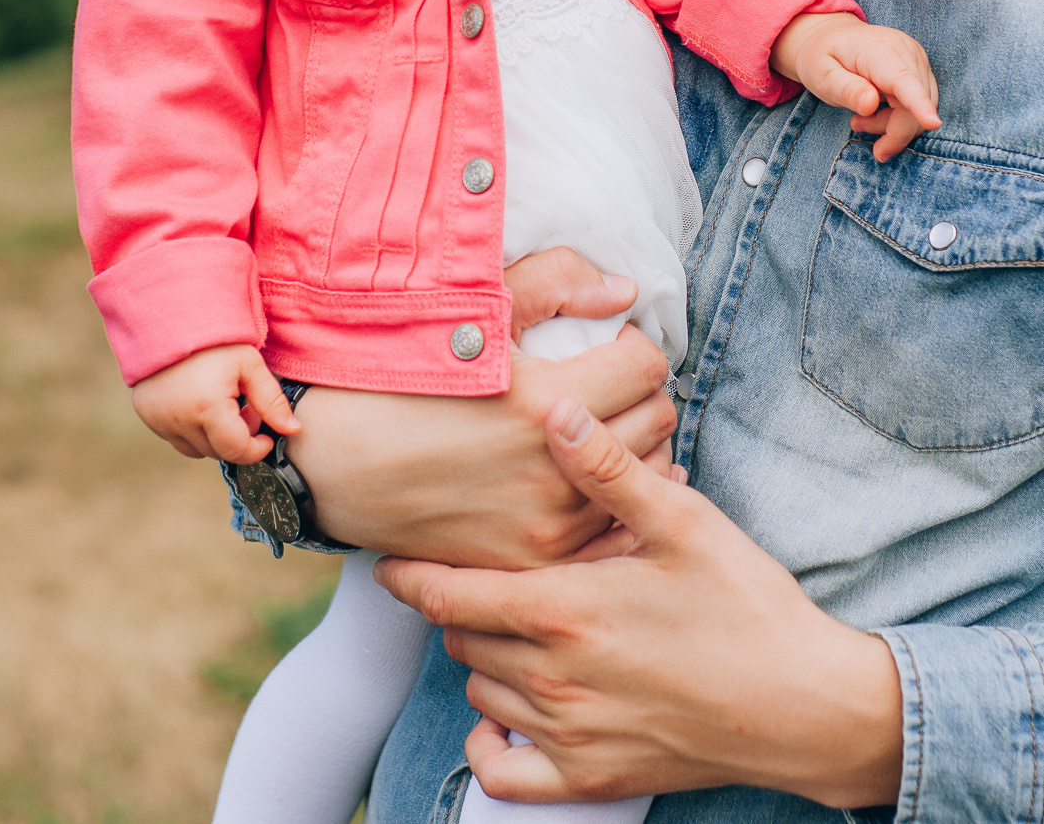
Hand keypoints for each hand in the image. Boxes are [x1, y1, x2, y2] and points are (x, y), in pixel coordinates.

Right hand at [131, 343, 298, 462]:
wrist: (170, 317)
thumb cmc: (214, 340)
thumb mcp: (250, 364)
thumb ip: (272, 400)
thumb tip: (293, 430)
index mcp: (207, 409)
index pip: (237, 450)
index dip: (257, 448)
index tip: (267, 436)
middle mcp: (179, 422)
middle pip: (218, 452)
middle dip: (239, 438)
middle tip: (246, 407)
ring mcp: (160, 421)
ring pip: (197, 449)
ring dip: (215, 437)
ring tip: (223, 403)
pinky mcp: (148, 416)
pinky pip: (177, 438)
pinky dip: (193, 430)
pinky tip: (201, 403)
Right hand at [288, 246, 675, 565]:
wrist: (328, 460)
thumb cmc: (392, 373)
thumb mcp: (467, 310)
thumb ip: (555, 284)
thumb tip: (624, 292)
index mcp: (543, 400)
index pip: (647, 367)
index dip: (632, 345)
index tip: (607, 345)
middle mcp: (554, 471)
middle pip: (657, 423)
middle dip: (640, 393)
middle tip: (607, 382)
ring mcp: (546, 528)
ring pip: (644, 483)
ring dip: (631, 449)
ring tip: (596, 429)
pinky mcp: (530, 564)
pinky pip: (613, 537)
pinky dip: (612, 505)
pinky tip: (588, 481)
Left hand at [376, 400, 903, 809]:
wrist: (805, 707)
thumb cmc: (746, 605)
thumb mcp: (685, 522)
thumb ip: (611, 470)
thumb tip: (558, 413)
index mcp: (566, 610)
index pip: (453, 594)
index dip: (411, 576)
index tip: (388, 559)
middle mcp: (555, 678)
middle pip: (462, 639)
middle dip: (457, 606)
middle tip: (473, 575)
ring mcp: (571, 735)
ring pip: (480, 692)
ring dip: (480, 658)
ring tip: (507, 625)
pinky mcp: (593, 780)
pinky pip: (505, 773)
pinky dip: (489, 744)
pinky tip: (503, 714)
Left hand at [771, 11, 939, 159]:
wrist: (830, 35)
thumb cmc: (822, 56)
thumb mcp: (821, 75)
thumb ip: (845, 89)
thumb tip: (870, 104)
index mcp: (875, 49)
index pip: (902, 78)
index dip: (918, 103)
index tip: (933, 123)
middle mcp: (904, 50)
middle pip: (915, 103)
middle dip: (893, 130)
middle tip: (856, 127)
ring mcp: (916, 58)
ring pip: (922, 107)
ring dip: (894, 125)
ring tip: (859, 120)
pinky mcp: (920, 68)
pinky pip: (921, 103)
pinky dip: (900, 118)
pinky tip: (873, 112)